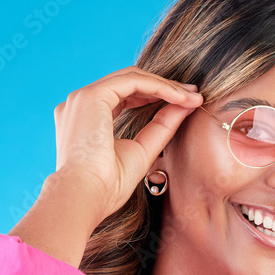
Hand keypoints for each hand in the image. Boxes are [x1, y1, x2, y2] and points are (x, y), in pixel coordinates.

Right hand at [52, 67, 202, 219]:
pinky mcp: (91, 96)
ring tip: (191, 97)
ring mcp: (82, 97)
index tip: (183, 103)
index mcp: (86, 119)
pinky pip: (132, 81)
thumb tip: (186, 106)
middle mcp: (80, 104)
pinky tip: (180, 98)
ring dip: (165, 86)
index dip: (155, 96)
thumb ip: (162, 127)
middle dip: (164, 87)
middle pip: (128, 83)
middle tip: (193, 95)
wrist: (86, 196)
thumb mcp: (142, 151)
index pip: (123, 96)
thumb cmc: (108, 186)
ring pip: (131, 78)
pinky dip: (159, 87)